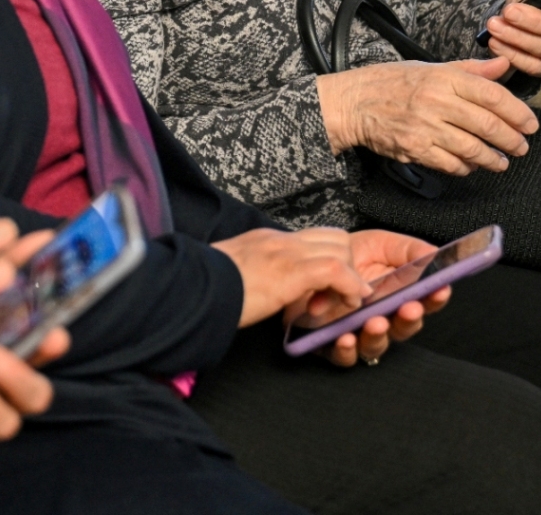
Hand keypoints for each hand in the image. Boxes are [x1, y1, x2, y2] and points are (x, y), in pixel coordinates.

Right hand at [212, 226, 368, 328]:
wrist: (190, 288)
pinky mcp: (291, 271)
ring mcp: (286, 252)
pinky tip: (351, 302)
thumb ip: (249, 272)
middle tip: (340, 293)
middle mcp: (279, 240)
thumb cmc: (202, 287)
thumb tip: (253, 286)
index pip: (311, 237)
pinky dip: (350, 286)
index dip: (330, 257)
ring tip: (346, 301)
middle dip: (347, 264)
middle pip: (334, 237)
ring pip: (341, 249)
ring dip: (351, 277)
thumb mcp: (230, 273)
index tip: (330, 283)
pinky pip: (336, 270)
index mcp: (264, 240)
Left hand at [305, 230, 450, 366]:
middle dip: (408, 318)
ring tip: (375, 322)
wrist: (309, 260)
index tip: (439, 289)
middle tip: (409, 307)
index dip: (434, 297)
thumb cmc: (348, 255)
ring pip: (376, 344)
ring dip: (378, 334)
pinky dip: (346, 349)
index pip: (423, 302)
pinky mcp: (333, 343)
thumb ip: (408, 250)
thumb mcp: (380, 244)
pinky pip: (344, 355)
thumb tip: (433, 253)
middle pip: (403, 327)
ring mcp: (359, 332)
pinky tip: (345, 337)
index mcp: (398, 295)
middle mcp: (383, 317)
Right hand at [317, 57, 538, 174]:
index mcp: (443, 77)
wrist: (352, 103)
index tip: (529, 123)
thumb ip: (469, 70)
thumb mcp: (430, 67)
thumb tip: (503, 65)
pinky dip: (466, 167)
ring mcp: (425, 127)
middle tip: (521, 146)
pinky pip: (450, 164)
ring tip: (502, 162)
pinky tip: (471, 165)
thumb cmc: (391, 83)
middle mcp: (436, 101)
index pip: (491, 94)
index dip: (516, 111)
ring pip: (472, 148)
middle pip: (487, 124)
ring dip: (493, 159)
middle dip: (511, 139)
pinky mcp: (415, 149)